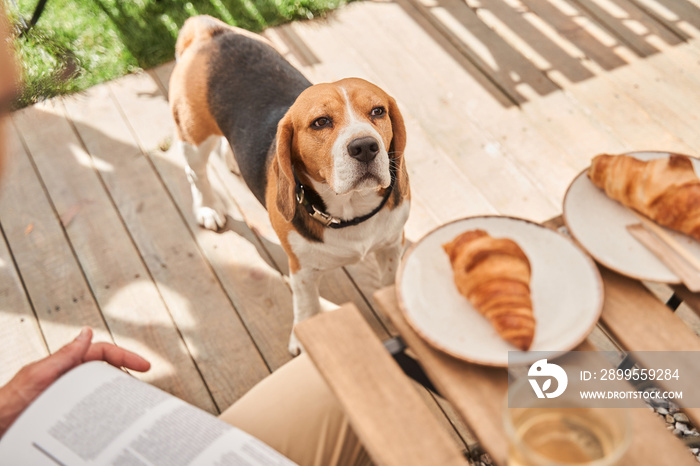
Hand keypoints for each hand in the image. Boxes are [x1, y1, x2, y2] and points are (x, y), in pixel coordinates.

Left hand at [0, 327, 149, 436]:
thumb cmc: (8, 404)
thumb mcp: (37, 375)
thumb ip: (63, 355)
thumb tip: (86, 332)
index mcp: (63, 364)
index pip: (101, 352)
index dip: (125, 356)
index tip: (145, 365)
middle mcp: (66, 377)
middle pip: (105, 369)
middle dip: (126, 375)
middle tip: (143, 389)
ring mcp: (66, 394)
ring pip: (99, 388)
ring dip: (115, 394)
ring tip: (129, 404)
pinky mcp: (65, 412)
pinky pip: (90, 408)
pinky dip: (103, 411)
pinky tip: (109, 419)